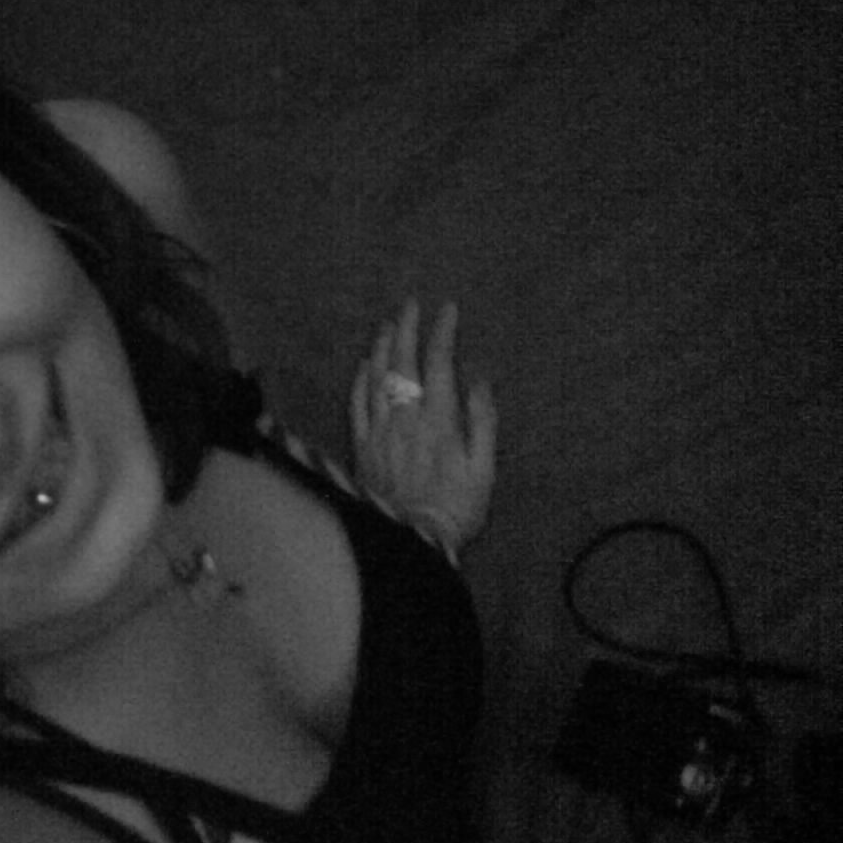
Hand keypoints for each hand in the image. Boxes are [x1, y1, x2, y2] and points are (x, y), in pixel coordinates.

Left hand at [350, 300, 496, 551]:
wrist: (413, 538)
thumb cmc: (457, 508)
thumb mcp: (484, 467)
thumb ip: (483, 420)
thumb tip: (479, 380)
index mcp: (439, 420)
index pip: (438, 363)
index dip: (442, 332)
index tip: (448, 309)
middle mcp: (405, 418)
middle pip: (403, 362)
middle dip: (408, 328)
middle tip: (412, 304)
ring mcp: (380, 430)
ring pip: (377, 377)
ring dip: (384, 347)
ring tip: (390, 324)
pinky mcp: (362, 446)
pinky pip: (358, 404)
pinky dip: (361, 379)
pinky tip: (366, 364)